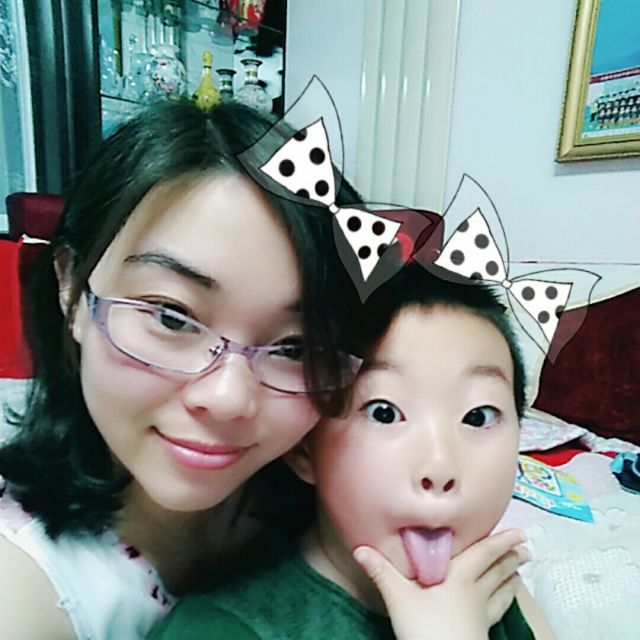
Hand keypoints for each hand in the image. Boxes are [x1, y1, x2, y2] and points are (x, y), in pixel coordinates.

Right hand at [353, 528, 528, 639]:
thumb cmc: (425, 628)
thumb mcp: (399, 597)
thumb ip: (381, 572)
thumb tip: (359, 548)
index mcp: (459, 577)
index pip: (484, 554)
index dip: (501, 542)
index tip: (518, 532)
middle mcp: (475, 593)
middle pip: (497, 571)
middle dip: (511, 558)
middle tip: (525, 547)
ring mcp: (481, 615)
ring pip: (501, 591)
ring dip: (511, 578)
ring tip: (520, 571)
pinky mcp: (481, 633)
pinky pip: (497, 611)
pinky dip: (505, 601)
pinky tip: (505, 601)